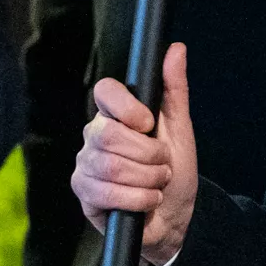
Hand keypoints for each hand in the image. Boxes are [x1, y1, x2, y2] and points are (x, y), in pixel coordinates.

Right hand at [71, 42, 197, 265]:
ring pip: (110, 166)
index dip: (127, 107)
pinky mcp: (84, 193)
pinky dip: (137, 199)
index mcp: (115, 114)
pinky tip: (146, 201)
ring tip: (157, 183)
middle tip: (162, 164)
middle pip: (109, 134)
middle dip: (148, 155)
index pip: (104, 91)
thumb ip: (174, 89)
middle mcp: (94, 136)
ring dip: (147, 179)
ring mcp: (86, 165)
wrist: (173, 217)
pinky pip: (106, 193)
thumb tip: (176, 48)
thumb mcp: (180, 128)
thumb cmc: (175, 170)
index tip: (149, 124)